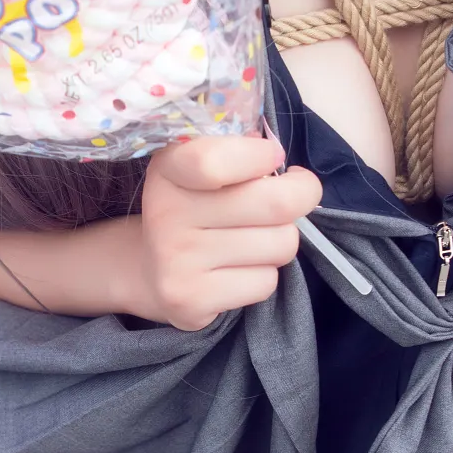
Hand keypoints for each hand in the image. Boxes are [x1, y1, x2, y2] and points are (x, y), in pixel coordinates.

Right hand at [139, 136, 322, 329]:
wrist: (151, 271)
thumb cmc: (197, 208)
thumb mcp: (202, 166)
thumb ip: (240, 153)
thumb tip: (289, 171)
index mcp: (170, 168)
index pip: (216, 161)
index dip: (261, 156)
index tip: (272, 158)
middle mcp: (167, 213)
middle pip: (277, 203)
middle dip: (301, 197)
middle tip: (293, 195)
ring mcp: (177, 261)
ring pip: (281, 245)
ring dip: (280, 241)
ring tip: (254, 238)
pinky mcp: (192, 299)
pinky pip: (266, 282)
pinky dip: (263, 275)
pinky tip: (238, 269)